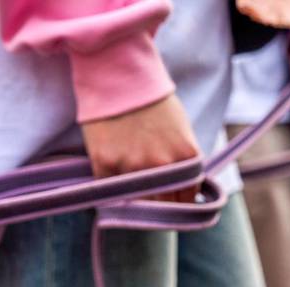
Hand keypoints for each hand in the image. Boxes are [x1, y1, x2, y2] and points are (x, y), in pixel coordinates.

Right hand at [81, 94, 200, 201]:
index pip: (185, 200)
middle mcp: (161, 165)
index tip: (170, 206)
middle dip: (156, 205)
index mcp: (185, 157)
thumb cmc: (153, 101)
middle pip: (160, 206)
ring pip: (134, 202)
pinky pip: (108, 190)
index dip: (177, 205)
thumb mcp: (181, 130)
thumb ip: (183, 162)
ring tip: (129, 185)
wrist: (120, 77)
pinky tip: (112, 172)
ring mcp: (131, 166)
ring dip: (132, 198)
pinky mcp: (104, 164)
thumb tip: (183, 192)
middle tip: (148, 200)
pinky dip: (110, 187)